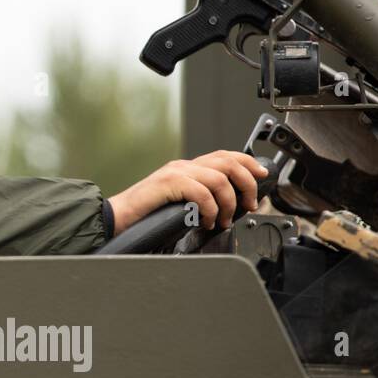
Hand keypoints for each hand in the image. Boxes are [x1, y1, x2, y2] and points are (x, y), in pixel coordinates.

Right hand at [108, 151, 269, 234]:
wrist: (115, 218)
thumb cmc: (144, 216)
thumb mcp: (179, 204)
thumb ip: (199, 199)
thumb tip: (229, 207)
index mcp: (186, 169)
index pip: (225, 156)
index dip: (248, 162)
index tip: (262, 176)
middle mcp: (182, 166)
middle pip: (228, 162)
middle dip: (247, 183)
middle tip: (248, 204)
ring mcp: (175, 173)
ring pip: (219, 178)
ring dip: (229, 203)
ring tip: (223, 220)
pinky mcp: (167, 184)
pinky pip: (202, 192)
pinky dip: (211, 209)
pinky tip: (206, 221)